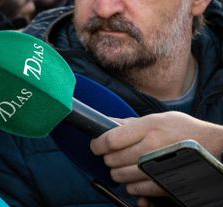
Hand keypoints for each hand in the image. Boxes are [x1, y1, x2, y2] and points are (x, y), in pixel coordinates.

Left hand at [90, 112, 222, 197]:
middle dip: (108, 158)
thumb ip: (131, 122)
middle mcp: (151, 147)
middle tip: (113, 156)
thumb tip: (107, 122)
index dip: (98, 144)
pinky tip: (135, 179)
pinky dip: (131, 186)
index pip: (109, 139)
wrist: (214, 145)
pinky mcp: (164, 182)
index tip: (97, 145)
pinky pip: (136, 189)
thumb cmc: (185, 130)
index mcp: (148, 127)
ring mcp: (157, 166)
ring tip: (124, 166)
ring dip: (117, 172)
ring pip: (120, 175)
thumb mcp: (158, 118)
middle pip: (112, 159)